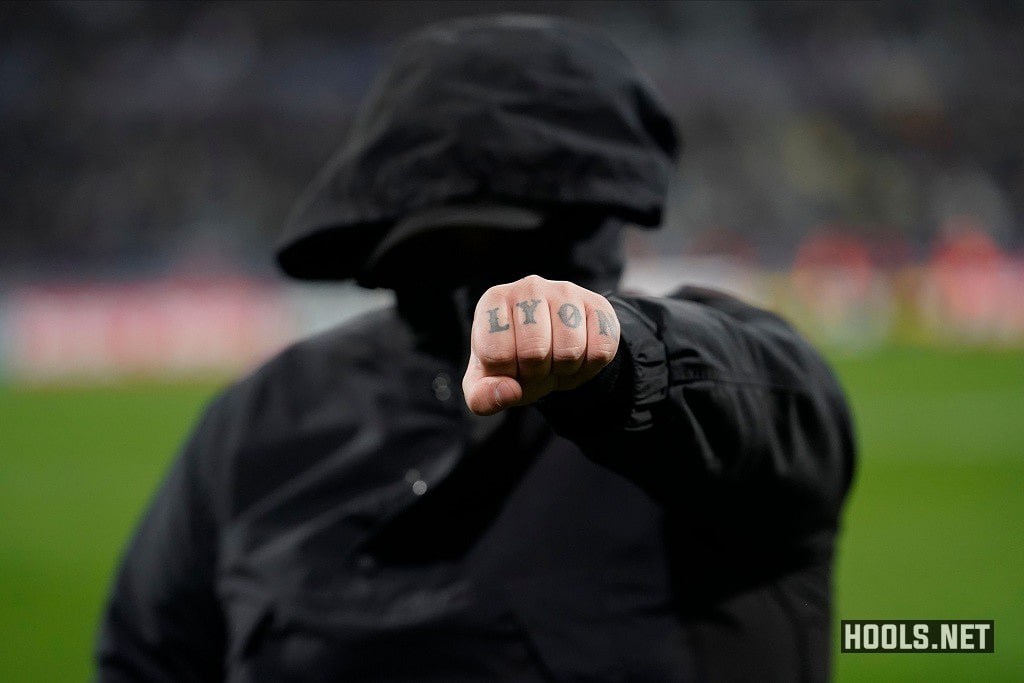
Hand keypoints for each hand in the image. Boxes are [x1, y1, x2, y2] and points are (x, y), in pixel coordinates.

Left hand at [462, 275, 619, 415]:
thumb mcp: (487, 383)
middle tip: (536, 366)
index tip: (509, 365)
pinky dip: (590, 367)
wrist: (550, 349)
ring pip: (570, 351)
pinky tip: (580, 357)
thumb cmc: (512, 362)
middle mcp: (528, 287)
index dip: (506, 375)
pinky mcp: (598, 305)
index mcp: (492, 301)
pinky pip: (601, 350)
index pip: (497, 354)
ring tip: (556, 361)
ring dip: (564, 371)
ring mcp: (565, 292)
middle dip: (536, 374)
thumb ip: (483, 397)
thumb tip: (509, 391)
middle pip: (534, 352)